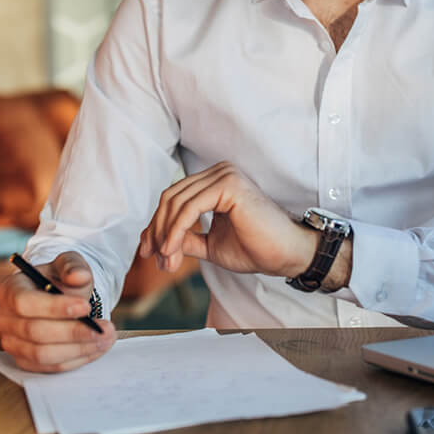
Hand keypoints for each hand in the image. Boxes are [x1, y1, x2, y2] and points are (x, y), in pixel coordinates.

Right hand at [0, 251, 115, 372]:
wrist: (63, 296)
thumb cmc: (62, 278)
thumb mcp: (70, 263)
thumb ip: (74, 266)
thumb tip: (79, 276)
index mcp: (10, 289)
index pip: (25, 302)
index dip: (55, 307)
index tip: (86, 307)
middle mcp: (5, 319)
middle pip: (34, 332)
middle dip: (73, 332)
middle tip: (104, 329)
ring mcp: (12, 343)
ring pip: (42, 354)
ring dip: (78, 349)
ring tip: (105, 338)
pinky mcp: (24, 361)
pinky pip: (49, 367)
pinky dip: (75, 360)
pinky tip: (96, 348)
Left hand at [139, 162, 317, 279]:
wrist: (285, 254)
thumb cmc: (255, 248)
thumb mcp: (209, 244)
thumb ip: (184, 238)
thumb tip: (154, 242)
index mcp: (215, 182)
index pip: (174, 197)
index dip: (157, 226)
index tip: (149, 253)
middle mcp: (219, 172)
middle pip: (170, 197)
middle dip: (157, 231)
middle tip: (156, 260)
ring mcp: (224, 175)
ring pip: (176, 202)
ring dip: (165, 235)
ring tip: (167, 261)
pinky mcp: (228, 185)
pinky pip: (189, 208)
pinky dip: (175, 231)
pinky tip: (172, 250)